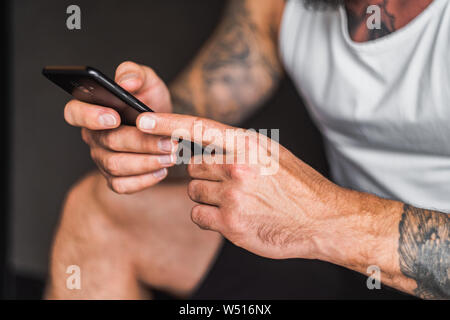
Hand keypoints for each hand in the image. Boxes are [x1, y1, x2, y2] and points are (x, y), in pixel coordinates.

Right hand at [64, 61, 177, 193]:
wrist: (164, 128)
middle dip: (140, 142)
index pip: (74, 113)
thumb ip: (135, 74)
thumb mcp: (147, 81)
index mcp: (91, 109)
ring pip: (115, 166)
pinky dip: (144, 180)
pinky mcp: (114, 178)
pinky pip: (122, 186)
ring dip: (146, 162)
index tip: (114, 117)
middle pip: (107, 142)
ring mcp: (101, 158)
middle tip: (168, 142)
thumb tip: (126, 82)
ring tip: (171, 156)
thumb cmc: (150, 102)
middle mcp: (92, 136)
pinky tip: (162, 171)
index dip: (90, 116)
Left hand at [136, 112, 344, 258]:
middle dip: (204, 175)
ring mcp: (233, 196)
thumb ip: (238, 146)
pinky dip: (208, 217)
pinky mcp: (230, 223)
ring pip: (193, 191)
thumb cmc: (297, 185)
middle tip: (229, 183)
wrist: (322, 219)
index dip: (167, 123)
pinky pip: (198, 215)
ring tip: (237, 201)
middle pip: (192, 166)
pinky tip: (233, 217)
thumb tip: (205, 144)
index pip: (198, 128)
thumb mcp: (272, 153)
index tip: (142, 121)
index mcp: (248, 145)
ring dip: (207, 196)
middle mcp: (238, 167)